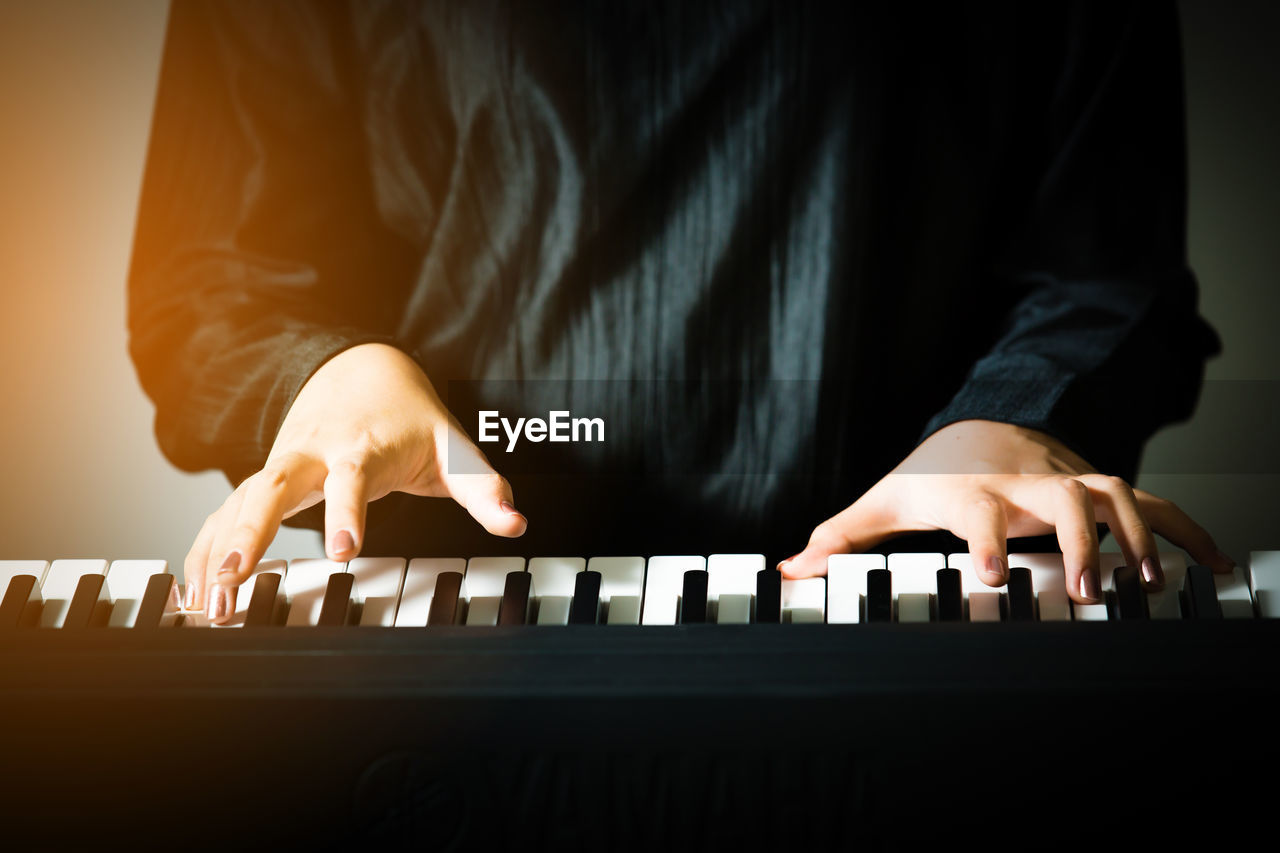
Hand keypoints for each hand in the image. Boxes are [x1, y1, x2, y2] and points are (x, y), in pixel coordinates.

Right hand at [184, 343, 524, 622]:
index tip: (345, 549)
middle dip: (252, 532)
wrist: (359, 372)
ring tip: (209, 605)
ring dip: (218, 550)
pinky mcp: (263, 481)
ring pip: (238, 501)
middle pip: (273, 486)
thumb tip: (516, 523)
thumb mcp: (452, 448)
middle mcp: (312, 454)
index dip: (346, 510)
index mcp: (361, 447)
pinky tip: (194, 593)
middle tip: (237, 579)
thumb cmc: (408, 418)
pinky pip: (224, 514)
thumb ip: (483, 489)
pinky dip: (205, 550)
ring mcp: (281, 466)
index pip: (351, 477)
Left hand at [779, 419, 1234, 603]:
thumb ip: (840, 536)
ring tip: (1150, 585)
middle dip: (1078, 539)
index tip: (987, 573)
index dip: (983, 537)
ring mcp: (1068, 481)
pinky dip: (1188, 532)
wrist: (984, 427)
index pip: (975, 508)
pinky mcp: (1100, 488)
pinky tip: (1217, 566)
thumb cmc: (933, 471)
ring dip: (1138, 537)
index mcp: (970, 489)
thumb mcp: (884, 499)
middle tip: (1088, 588)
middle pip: (1060, 498)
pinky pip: (1154, 504)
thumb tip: (790, 568)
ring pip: (1116, 496)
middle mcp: (1025, 482)